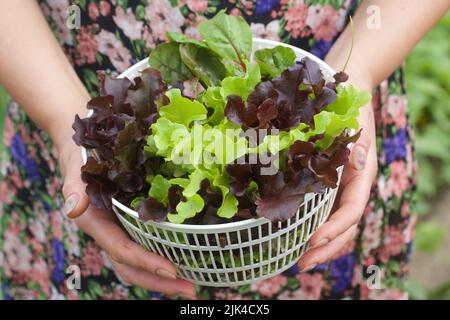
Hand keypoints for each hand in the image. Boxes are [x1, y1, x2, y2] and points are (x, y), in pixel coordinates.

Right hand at [57, 139, 195, 297]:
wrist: (84, 148)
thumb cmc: (82, 154)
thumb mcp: (77, 166)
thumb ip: (74, 188)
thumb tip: (73, 209)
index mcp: (96, 223)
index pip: (121, 250)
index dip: (145, 261)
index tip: (172, 270)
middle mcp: (109, 232)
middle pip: (132, 267)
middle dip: (159, 282)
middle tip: (191, 289)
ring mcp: (121, 229)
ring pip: (140, 261)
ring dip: (165, 276)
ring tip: (194, 282)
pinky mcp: (132, 222)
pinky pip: (147, 243)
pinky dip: (166, 253)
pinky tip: (189, 254)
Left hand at [298, 96, 377, 271]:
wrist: (349, 92)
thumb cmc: (350, 105)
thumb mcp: (354, 121)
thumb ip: (357, 143)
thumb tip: (356, 163)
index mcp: (361, 175)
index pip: (351, 210)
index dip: (334, 228)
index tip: (313, 241)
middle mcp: (352, 186)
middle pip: (344, 226)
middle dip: (325, 248)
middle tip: (302, 264)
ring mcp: (341, 188)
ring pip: (334, 224)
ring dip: (319, 245)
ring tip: (299, 261)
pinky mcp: (327, 184)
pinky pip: (323, 211)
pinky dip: (313, 227)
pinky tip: (297, 237)